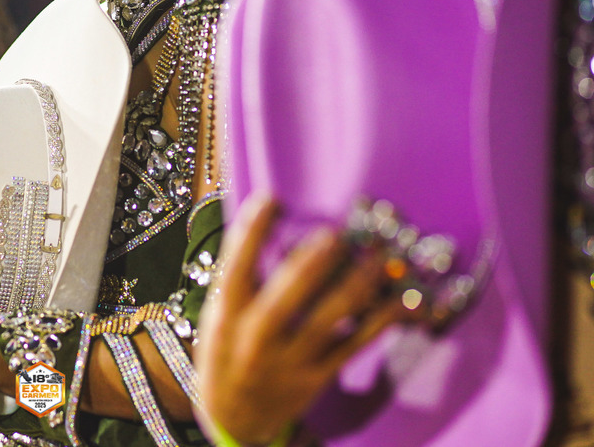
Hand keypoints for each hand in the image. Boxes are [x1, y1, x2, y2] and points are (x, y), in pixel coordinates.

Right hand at [194, 194, 407, 444]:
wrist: (233, 418)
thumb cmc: (226, 353)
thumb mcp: (218, 315)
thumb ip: (241, 279)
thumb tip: (272, 228)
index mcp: (226, 314)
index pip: (237, 263)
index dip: (253, 229)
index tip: (272, 198)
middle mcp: (257, 336)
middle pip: (289, 291)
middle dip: (313, 259)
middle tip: (334, 233)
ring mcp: (290, 358)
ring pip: (330, 316)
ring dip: (356, 283)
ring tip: (376, 256)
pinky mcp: (319, 376)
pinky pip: (355, 344)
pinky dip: (380, 320)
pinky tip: (399, 299)